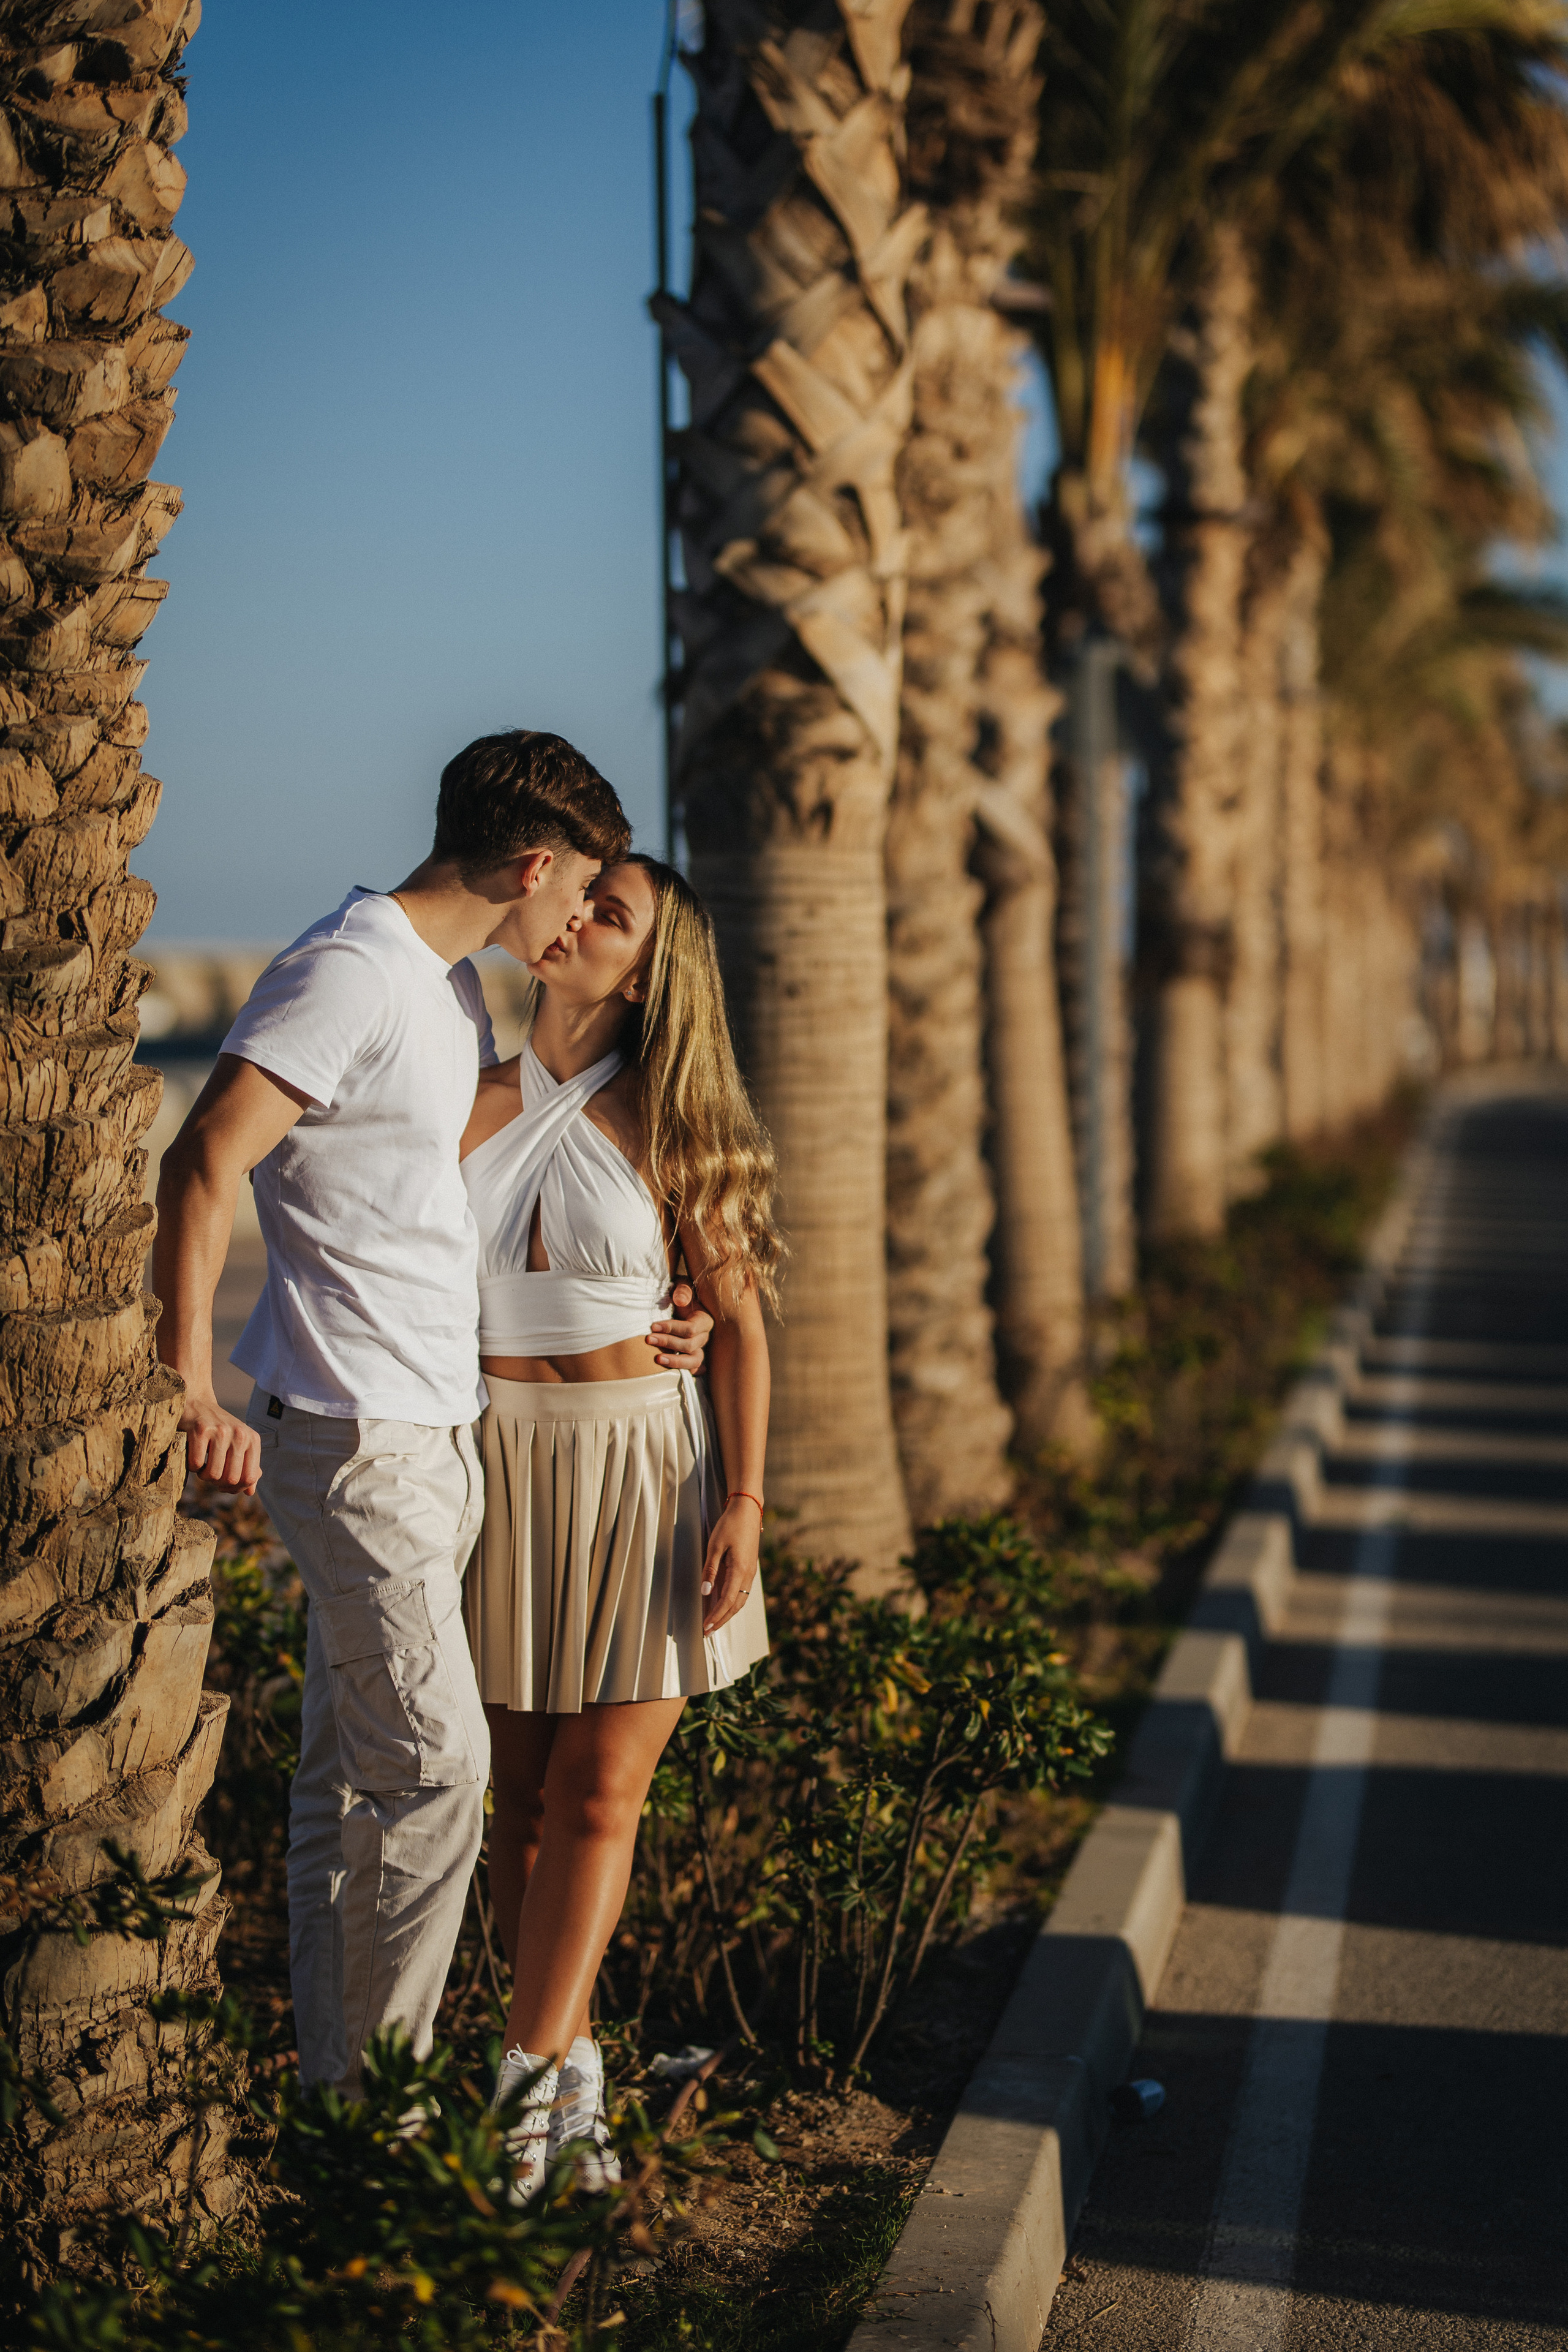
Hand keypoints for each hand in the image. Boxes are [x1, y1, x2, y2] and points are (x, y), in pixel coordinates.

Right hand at [179, 1392, 262, 1494]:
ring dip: (203, 1475)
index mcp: (252, 1440)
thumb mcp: (237, 1445)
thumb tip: (251, 1492)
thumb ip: (247, 1467)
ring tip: (202, 1463)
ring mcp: (221, 1431)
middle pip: (231, 1479)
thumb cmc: (217, 1430)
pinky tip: (192, 1454)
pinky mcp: (200, 1429)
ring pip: (213, 1475)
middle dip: (217, 1482)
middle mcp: (240, 1434)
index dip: (234, 1488)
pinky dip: (191, 1466)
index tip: (223, 1483)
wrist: (196, 1402)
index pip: (249, 1478)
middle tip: (210, 1471)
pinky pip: (196, 1465)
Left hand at [649, 1279, 713, 1373]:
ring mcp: (700, 1348)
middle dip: (668, 1342)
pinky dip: (685, 1370)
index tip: (653, 1326)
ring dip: (675, 1361)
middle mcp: (705, 1336)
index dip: (672, 1328)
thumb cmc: (680, 1293)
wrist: (681, 1301)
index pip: (690, 1329)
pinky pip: (694, 1368)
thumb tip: (680, 1301)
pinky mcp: (693, 1355)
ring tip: (657, 1359)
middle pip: (689, 1345)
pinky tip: (671, 1371)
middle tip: (648, 1339)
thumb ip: (683, 1290)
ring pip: (694, 1361)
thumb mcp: (683, 1284)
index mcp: (704, 1320)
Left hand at [701, 1498, 759, 1636]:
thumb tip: (706, 1592)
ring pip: (741, 1600)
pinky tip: (724, 1605)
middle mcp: (748, 1574)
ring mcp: (751, 1572)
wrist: (748, 1510)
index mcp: (740, 1570)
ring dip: (728, 1613)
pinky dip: (733, 1603)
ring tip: (714, 1622)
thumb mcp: (715, 1546)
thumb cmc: (730, 1525)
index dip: (716, 1616)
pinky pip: (742, 1591)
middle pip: (736, 1605)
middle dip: (722, 1620)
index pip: (727, 1601)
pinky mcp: (750, 1567)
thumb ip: (710, 1570)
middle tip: (707, 1632)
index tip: (705, 1627)